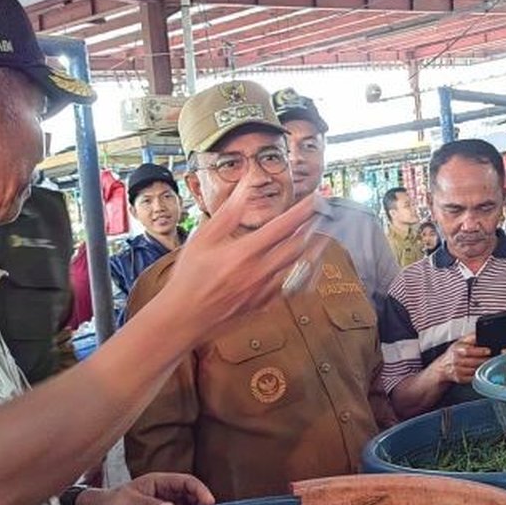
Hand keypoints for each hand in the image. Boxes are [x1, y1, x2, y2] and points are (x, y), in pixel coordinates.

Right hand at [159, 175, 317, 342]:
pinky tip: (307, 267)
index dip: (302, 211)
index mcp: (244, 253)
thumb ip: (228, 212)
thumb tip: (244, 186)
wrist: (182, 318)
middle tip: (323, 214)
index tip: (315, 199)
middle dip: (313, 228)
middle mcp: (258, 273)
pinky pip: (292, 288)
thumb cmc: (188, 278)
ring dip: (312, 250)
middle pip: (297, 247)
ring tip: (322, 236)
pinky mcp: (263, 305)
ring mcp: (263, 292)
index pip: (282, 227)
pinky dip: (303, 274)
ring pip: (298, 269)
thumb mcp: (203, 239)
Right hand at [436, 333, 492, 384]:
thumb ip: (472, 337)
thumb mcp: (461, 341)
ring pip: (474, 370)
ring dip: (482, 368)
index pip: (468, 350)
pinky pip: (472, 378)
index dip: (480, 351)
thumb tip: (483, 333)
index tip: (489, 351)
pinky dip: (478, 375)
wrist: (443, 365)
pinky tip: (481, 371)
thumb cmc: (455, 352)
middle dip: (484, 360)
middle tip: (492, 358)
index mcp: (457, 348)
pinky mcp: (459, 378)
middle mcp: (456, 359)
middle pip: (473, 361)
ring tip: (488, 364)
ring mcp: (457, 370)